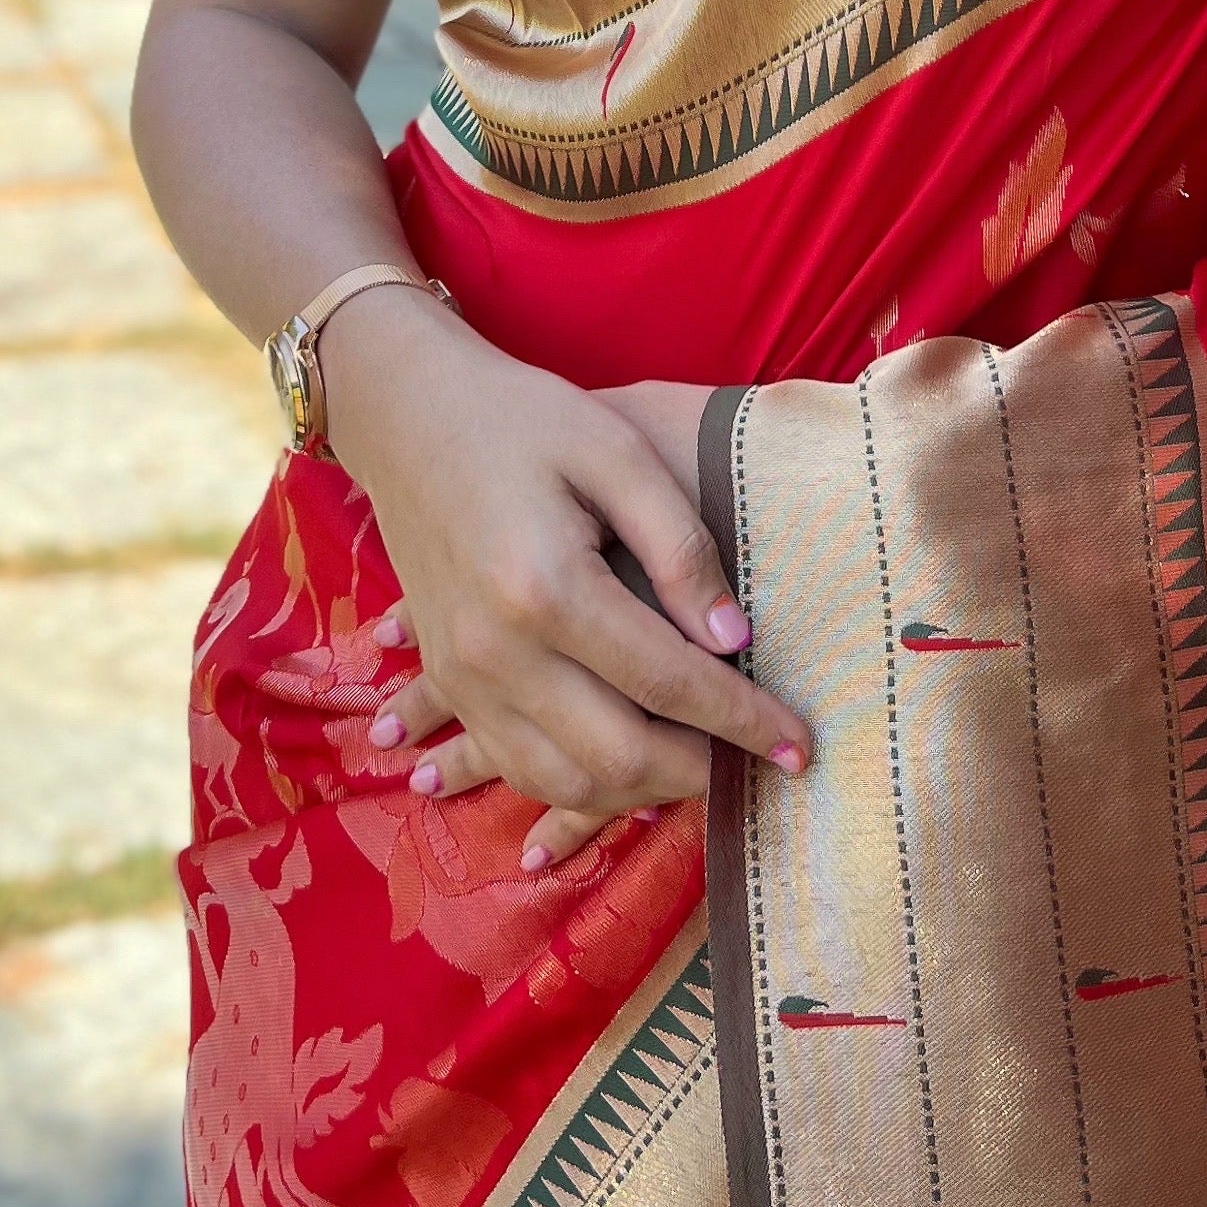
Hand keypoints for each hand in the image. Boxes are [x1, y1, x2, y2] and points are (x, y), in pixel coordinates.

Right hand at [331, 312, 801, 874]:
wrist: (407, 414)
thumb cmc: (522, 417)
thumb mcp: (616, 452)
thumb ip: (680, 547)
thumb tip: (734, 641)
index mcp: (546, 588)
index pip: (668, 682)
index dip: (742, 721)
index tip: (799, 747)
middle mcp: (496, 649)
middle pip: (616, 755)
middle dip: (701, 772)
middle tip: (758, 760)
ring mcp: (462, 674)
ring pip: (562, 779)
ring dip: (641, 792)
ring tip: (703, 767)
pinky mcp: (447, 678)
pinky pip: (513, 764)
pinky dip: (575, 786)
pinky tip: (624, 775)